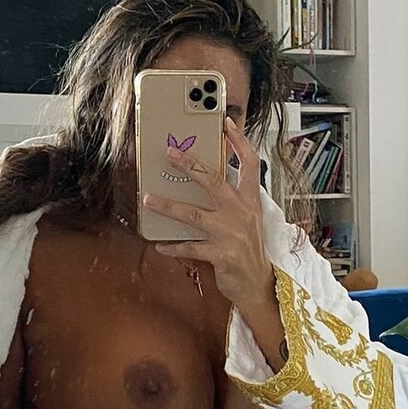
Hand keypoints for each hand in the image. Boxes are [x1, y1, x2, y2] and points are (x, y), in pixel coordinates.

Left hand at [143, 121, 286, 366]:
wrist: (259, 285)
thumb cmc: (248, 250)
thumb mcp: (248, 220)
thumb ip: (232, 200)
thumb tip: (205, 181)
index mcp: (250, 201)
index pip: (250, 164)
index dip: (238, 142)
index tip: (225, 123)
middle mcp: (242, 213)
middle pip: (213, 181)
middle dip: (189, 165)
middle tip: (169, 152)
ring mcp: (232, 234)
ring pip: (194, 214)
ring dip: (168, 205)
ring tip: (148, 198)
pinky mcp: (222, 254)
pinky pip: (190, 247)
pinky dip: (173, 246)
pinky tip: (159, 244)